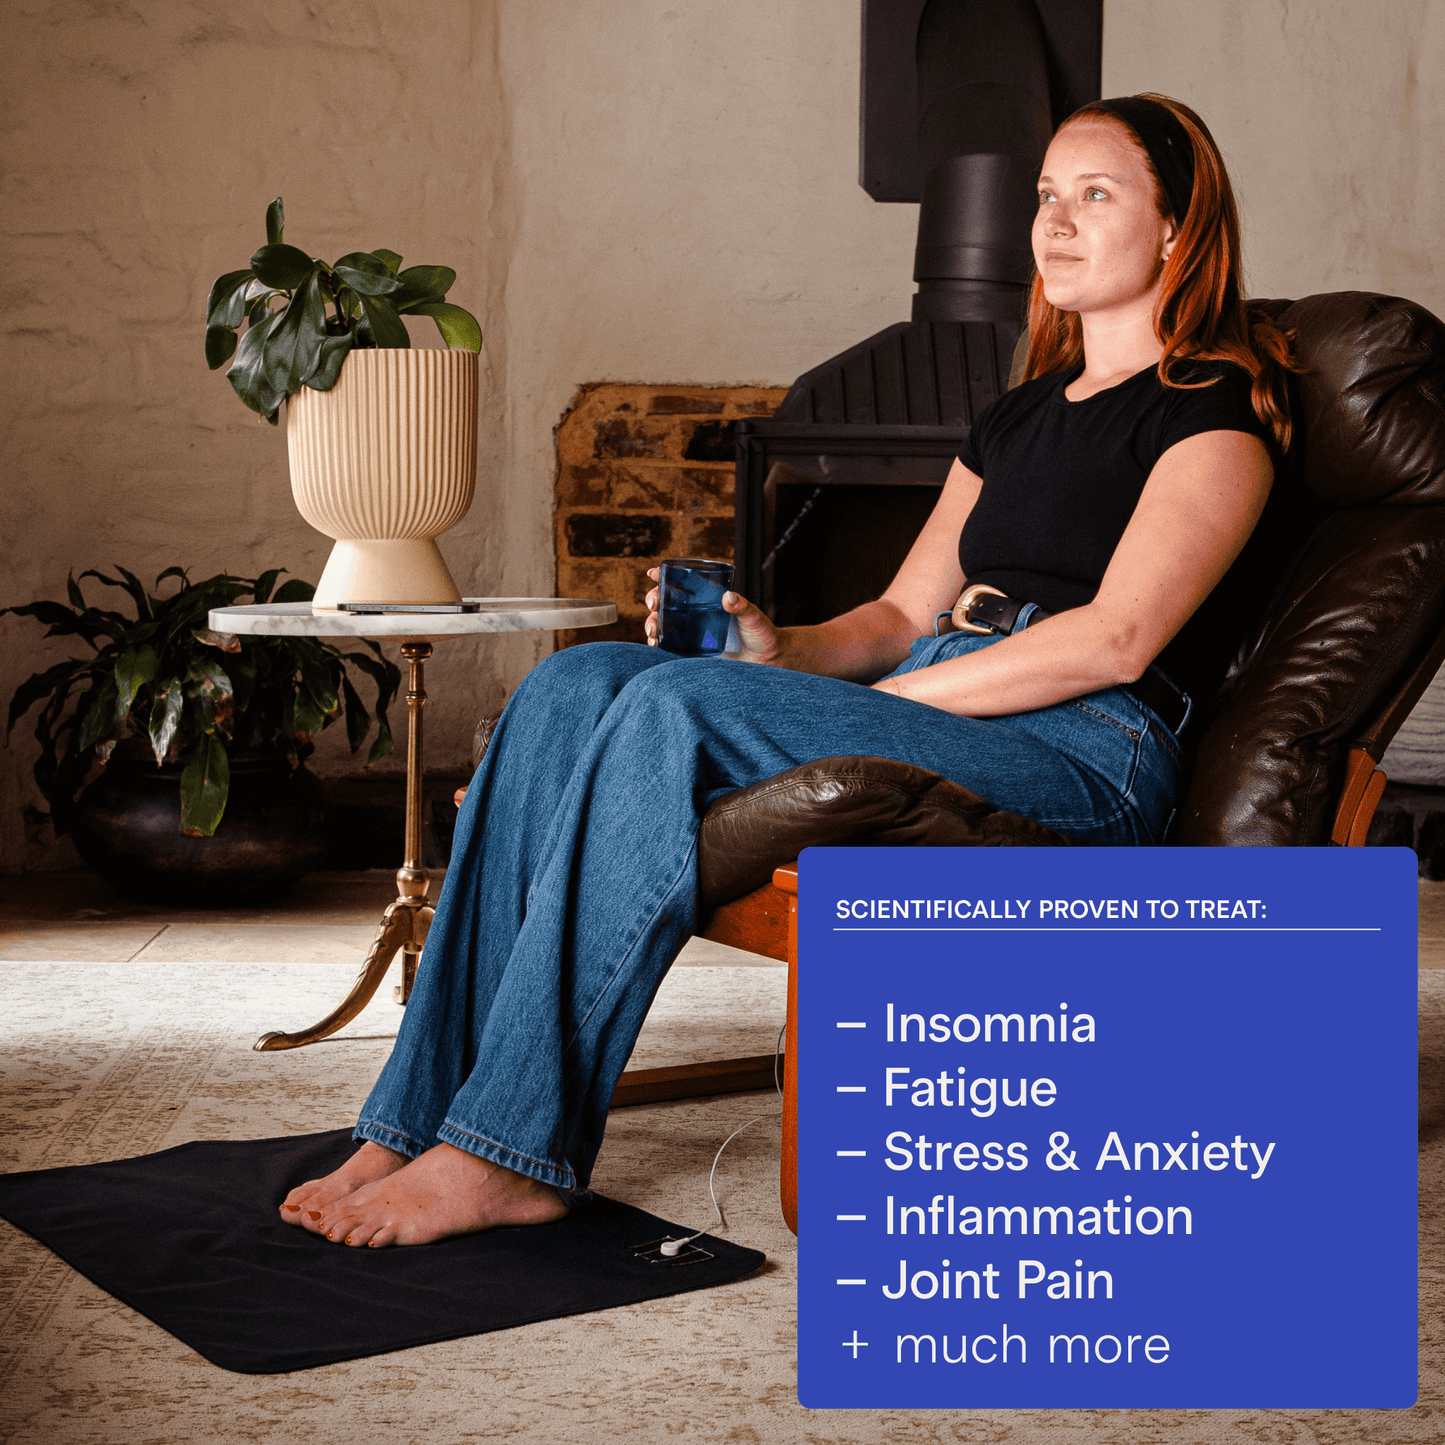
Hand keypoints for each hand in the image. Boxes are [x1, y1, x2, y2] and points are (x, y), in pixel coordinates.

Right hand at [644, 569, 781, 662]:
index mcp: (709, 599)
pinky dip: (658, 644)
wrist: (766, 661)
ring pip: (664, 623)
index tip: (653, 573)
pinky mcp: (693, 651)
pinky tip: (654, 645)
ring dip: (652, 623)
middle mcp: (697, 613)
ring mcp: (693, 632)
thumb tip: (729, 597)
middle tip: (653, 604)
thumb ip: (743, 607)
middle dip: (653, 599)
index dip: (665, 576)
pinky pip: (670, 646)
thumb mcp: (754, 617)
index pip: (683, 583)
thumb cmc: (762, 634)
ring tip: (652, 630)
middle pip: (667, 602)